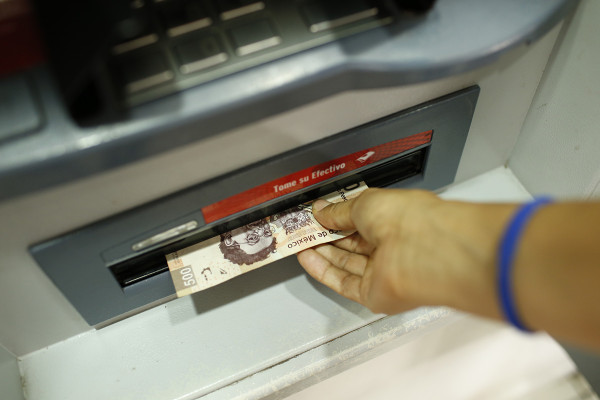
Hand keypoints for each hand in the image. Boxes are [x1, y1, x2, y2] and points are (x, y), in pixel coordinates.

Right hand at [297, 188, 513, 315]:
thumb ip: (339, 210)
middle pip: (352, 243)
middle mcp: (392, 246)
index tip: (315, 215)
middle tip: (302, 229)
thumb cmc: (409, 219)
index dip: (336, 217)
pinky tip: (307, 259)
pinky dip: (324, 271)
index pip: (361, 220)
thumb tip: (321, 210)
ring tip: (298, 242)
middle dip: (326, 235)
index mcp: (396, 219)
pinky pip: (344, 283)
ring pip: (346, 264)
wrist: (424, 251)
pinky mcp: (375, 294)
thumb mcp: (365, 202)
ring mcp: (384, 272)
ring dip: (321, 252)